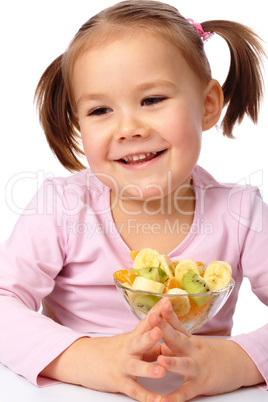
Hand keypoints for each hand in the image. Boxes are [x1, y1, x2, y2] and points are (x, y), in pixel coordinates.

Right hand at [41, 302, 165, 401]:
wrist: (83, 359)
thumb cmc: (112, 350)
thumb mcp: (130, 342)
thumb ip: (150, 343)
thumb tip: (170, 339)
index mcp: (133, 337)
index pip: (146, 321)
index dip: (156, 311)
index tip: (167, 301)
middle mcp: (128, 349)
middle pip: (139, 341)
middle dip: (150, 336)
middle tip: (160, 330)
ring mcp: (123, 365)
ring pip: (136, 367)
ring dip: (149, 369)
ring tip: (163, 371)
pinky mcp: (118, 382)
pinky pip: (134, 390)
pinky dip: (146, 397)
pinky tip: (158, 401)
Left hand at [148, 299, 263, 401]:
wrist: (238, 363)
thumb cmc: (211, 351)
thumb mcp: (194, 341)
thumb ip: (176, 335)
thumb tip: (158, 329)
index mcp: (189, 340)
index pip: (177, 324)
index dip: (168, 314)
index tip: (161, 303)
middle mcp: (192, 351)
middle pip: (177, 338)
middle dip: (164, 329)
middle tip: (152, 319)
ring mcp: (197, 367)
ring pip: (184, 364)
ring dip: (172, 362)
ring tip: (161, 360)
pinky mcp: (201, 384)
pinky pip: (186, 392)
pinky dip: (176, 398)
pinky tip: (164, 401)